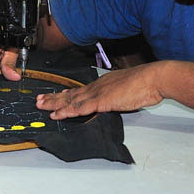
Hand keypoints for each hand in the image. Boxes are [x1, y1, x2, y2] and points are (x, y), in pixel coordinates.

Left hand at [35, 63, 164, 118]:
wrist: (153, 79)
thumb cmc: (145, 83)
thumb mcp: (127, 89)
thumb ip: (118, 95)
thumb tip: (115, 100)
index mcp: (103, 83)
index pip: (81, 89)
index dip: (67, 93)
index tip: (57, 95)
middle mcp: (97, 86)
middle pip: (71, 93)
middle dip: (54, 97)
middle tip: (40, 100)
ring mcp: (97, 93)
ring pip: (70, 100)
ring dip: (55, 104)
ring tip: (41, 107)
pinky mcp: (101, 101)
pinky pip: (80, 108)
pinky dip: (67, 112)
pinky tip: (57, 115)